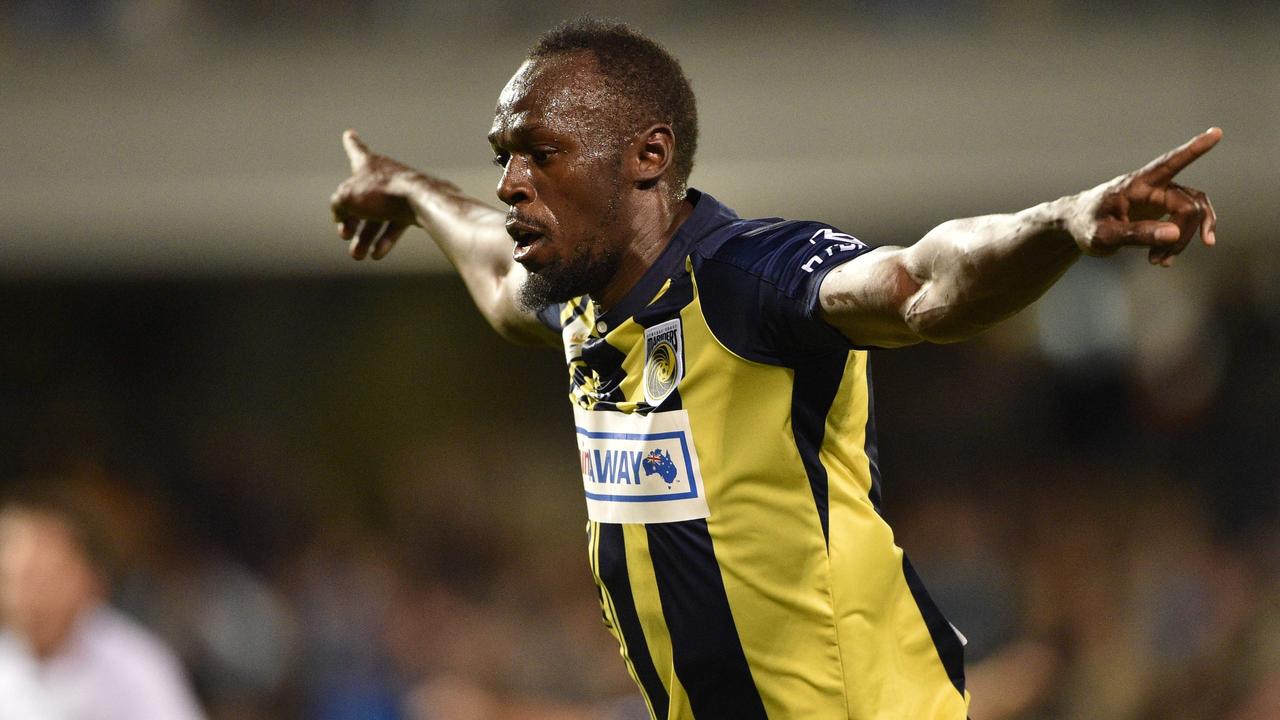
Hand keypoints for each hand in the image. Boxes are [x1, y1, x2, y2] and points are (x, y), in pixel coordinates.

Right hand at [330, 130, 419, 259]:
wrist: (421, 201)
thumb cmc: (382, 193)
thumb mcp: (346, 198)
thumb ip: (337, 205)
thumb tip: (341, 216)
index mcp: (368, 163)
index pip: (356, 149)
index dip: (351, 143)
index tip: (349, 133)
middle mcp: (385, 174)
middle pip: (362, 199)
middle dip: (351, 222)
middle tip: (344, 236)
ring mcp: (400, 190)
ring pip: (378, 216)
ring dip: (366, 237)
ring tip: (358, 256)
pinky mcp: (414, 207)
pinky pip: (395, 224)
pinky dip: (385, 239)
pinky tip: (377, 254)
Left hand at [1075, 127, 1219, 266]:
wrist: (1077, 226)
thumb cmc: (1086, 225)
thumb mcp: (1104, 235)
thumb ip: (1136, 234)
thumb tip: (1174, 233)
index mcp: (1136, 184)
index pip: (1169, 163)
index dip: (1194, 149)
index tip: (1216, 133)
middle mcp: (1153, 185)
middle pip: (1188, 204)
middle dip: (1181, 234)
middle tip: (1158, 261)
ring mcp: (1161, 196)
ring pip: (1193, 211)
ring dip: (1184, 239)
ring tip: (1161, 262)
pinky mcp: (1163, 209)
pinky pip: (1186, 220)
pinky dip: (1180, 240)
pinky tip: (1165, 259)